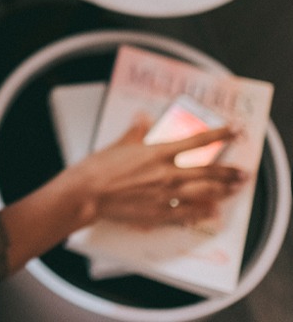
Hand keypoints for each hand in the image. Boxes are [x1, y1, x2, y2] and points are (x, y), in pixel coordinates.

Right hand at [72, 114, 246, 227]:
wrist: (88, 193)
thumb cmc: (99, 168)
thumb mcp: (119, 144)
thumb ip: (136, 131)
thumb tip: (143, 117)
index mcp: (157, 153)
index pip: (197, 141)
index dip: (220, 135)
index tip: (235, 130)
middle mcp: (167, 174)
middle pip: (208, 172)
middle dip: (229, 172)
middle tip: (244, 173)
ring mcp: (165, 195)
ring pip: (203, 193)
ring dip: (222, 191)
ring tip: (234, 190)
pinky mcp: (159, 213)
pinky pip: (188, 213)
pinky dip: (203, 212)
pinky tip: (213, 211)